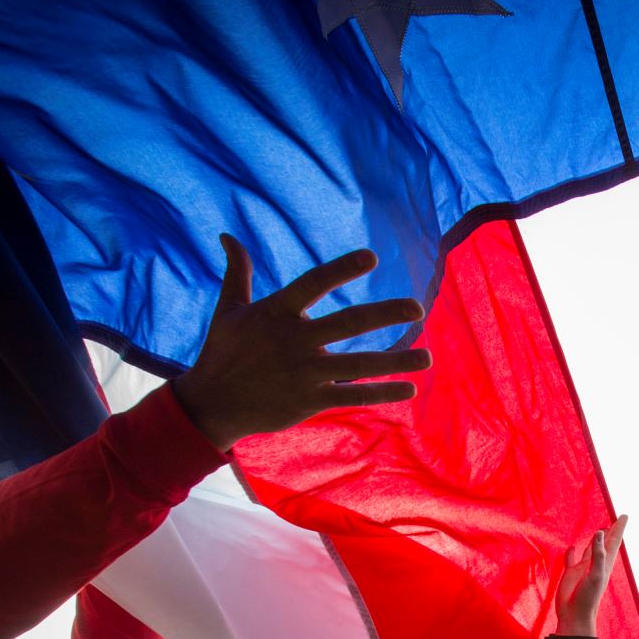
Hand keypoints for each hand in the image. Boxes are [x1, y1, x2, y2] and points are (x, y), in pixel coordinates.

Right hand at [173, 234, 428, 450]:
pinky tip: (408, 389)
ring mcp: (305, 372)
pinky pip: (353, 394)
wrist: (211, 403)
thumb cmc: (222, 351)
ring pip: (360, 364)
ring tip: (427, 357)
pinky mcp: (310, 400)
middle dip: (385, 313)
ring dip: (397, 360)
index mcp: (276, 312)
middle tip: (417, 307)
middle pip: (348, 322)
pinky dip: (382, 392)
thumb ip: (238, 271)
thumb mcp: (228, 308)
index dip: (342, 269)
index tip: (372, 258)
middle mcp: (294, 340)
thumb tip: (227, 235)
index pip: (314, 283)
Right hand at [554, 516, 627, 637]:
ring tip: (600, 529)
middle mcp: (595, 563)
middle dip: (611, 531)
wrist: (574, 614)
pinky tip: (572, 547)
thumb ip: (598, 554)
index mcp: (605, 563)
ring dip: (595, 540)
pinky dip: (572, 552)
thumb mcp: (596, 574)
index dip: (619, 528)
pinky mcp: (571, 573)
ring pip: (590, 549)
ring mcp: (583, 568)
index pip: (614, 541)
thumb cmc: (588, 597)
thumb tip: (600, 532)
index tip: (624, 515)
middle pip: (605, 543)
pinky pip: (571, 559)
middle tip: (617, 519)